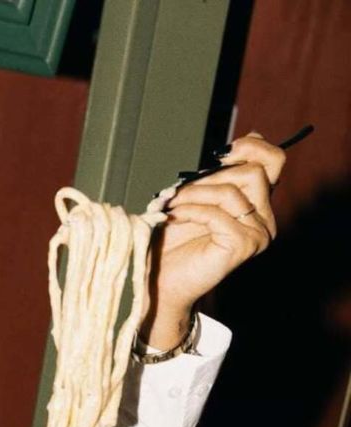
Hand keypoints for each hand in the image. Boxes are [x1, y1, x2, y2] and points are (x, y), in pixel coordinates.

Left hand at [141, 132, 286, 348]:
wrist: (160, 279)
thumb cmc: (174, 239)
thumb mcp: (197, 195)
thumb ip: (220, 173)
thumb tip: (247, 139)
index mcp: (258, 204)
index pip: (274, 161)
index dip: (252, 147)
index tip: (224, 152)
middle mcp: (265, 220)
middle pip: (254, 171)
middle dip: (212, 176)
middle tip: (182, 191)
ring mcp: (258, 235)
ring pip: (232, 191)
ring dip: (195, 194)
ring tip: (172, 206)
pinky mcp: (243, 246)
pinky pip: (218, 213)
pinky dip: (191, 211)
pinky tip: (174, 217)